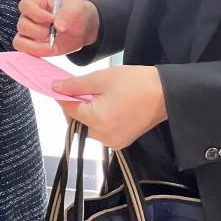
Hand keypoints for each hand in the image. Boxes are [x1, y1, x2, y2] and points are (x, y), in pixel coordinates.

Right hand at [13, 0, 99, 56]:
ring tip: (53, 46)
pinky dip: (36, 53)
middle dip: (39, 32)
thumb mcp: (77, 8)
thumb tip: (57, 26)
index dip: (36, 14)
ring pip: (20, 40)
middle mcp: (29, 15)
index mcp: (37, 0)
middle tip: (54, 33)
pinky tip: (50, 50)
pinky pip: (24, 50)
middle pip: (22, 25)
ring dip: (37, 46)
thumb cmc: (76, 13)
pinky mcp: (31, 44)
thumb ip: (67, 13)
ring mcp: (28, 31)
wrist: (81, 29)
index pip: (26, 5)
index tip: (51, 19)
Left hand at [53, 65, 167, 148]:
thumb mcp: (102, 78)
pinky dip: (98, 119)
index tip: (56, 85)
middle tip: (79, 87)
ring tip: (95, 95)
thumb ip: (76, 85)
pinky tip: (105, 104)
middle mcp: (104, 137)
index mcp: (98, 121)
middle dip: (75, 106)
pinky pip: (101, 131)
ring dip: (86, 113)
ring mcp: (114, 142)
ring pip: (88, 128)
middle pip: (77, 122)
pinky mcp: (122, 141)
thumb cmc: (135, 82)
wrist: (166, 93)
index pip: (69, 110)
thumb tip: (54, 87)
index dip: (61, 96)